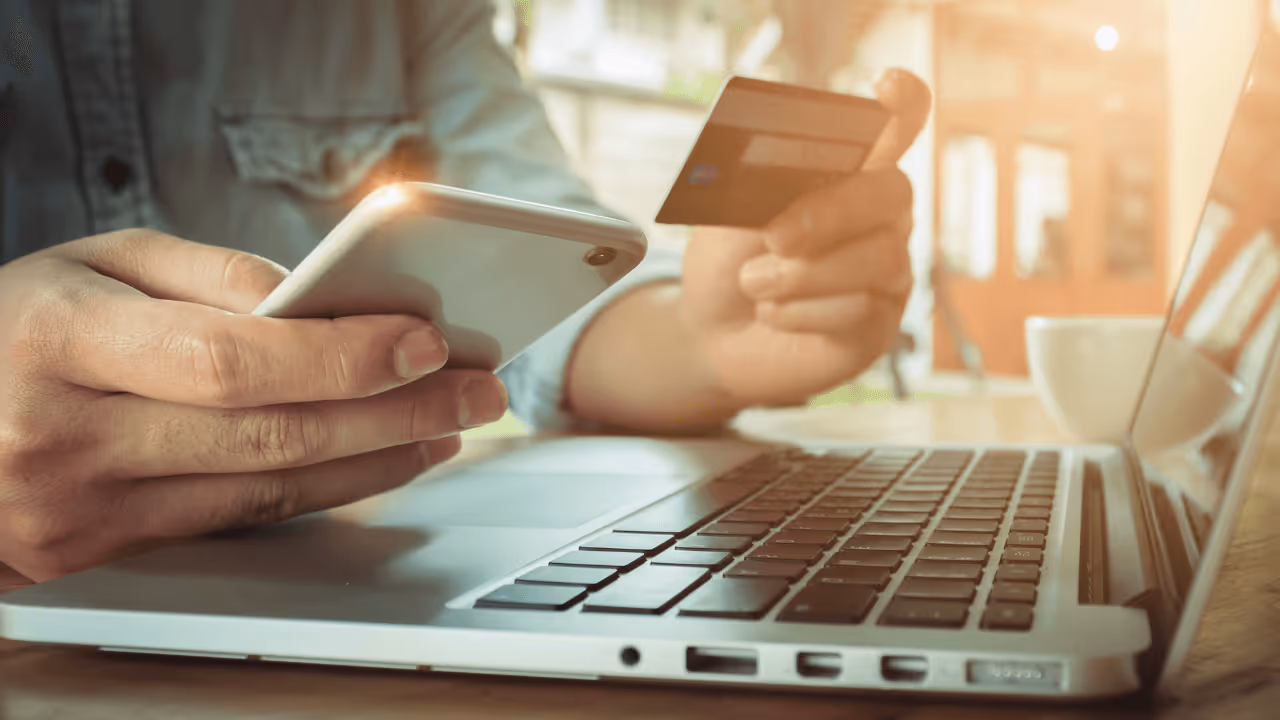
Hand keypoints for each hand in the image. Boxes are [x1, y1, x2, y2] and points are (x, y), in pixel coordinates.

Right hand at [0, 230, 507, 580]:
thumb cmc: (16, 326)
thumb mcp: (93, 263)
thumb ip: (206, 274)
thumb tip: (318, 303)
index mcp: (61, 343)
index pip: (227, 358)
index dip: (338, 356)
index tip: (426, 340)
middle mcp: (68, 437)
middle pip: (266, 434)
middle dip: (393, 413)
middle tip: (476, 390)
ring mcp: (81, 511)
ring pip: (265, 490)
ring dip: (375, 458)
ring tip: (447, 426)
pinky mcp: (100, 555)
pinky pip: (238, 520)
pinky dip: (320, 490)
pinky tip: (375, 462)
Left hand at [680, 68, 931, 405]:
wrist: (709, 332)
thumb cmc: (728, 261)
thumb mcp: (732, 214)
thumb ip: (765, 187)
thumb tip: (792, 178)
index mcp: (849, 173)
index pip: (896, 127)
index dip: (903, 105)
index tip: (887, 85)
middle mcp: (880, 217)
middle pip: (892, 191)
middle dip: (832, 212)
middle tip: (775, 237)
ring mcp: (887, 272)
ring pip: (881, 257)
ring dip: (805, 274)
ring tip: (754, 282)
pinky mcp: (879, 325)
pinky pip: (862, 311)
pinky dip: (802, 314)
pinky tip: (773, 314)